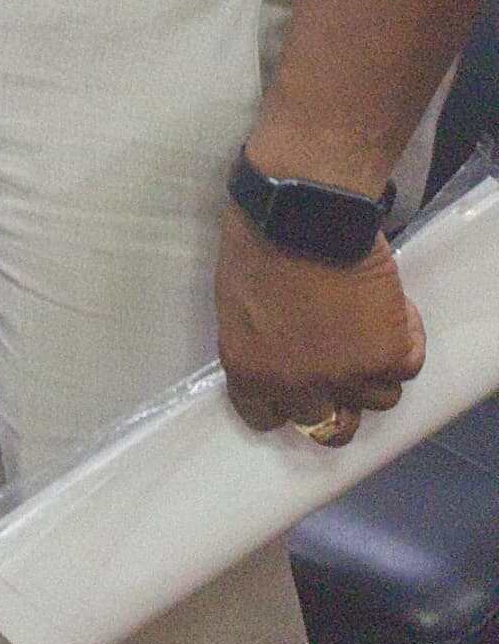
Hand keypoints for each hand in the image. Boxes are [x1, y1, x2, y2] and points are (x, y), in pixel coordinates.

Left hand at [218, 212, 425, 440]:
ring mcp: (349, 375)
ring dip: (376, 374)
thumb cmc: (256, 247)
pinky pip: (408, 367)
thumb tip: (277, 355)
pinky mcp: (390, 354)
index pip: (267, 417)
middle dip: (333, 400)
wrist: (303, 219)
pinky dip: (406, 343)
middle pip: (326, 425)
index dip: (283, 404)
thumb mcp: (235, 306)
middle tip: (341, 369)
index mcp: (252, 374)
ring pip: (378, 399)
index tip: (293, 389)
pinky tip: (393, 318)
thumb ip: (257, 344)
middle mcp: (300, 387)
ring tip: (369, 337)